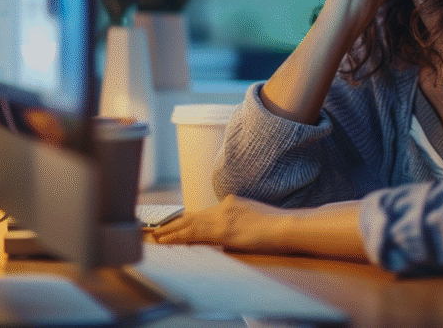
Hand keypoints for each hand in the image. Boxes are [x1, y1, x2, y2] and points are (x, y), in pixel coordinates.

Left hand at [149, 195, 290, 253]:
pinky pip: (193, 233)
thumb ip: (240, 224)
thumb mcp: (256, 219)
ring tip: (156, 236)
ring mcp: (222, 217)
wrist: (286, 226)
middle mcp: (225, 206)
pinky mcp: (222, 230)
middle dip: (174, 223)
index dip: (189, 219)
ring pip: (189, 223)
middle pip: (194, 215)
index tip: (177, 223)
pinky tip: (166, 241)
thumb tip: (230, 237)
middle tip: (157, 229)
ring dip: (171, 230)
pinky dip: (177, 236)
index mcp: (234, 202)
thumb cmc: (278, 227)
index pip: (205, 212)